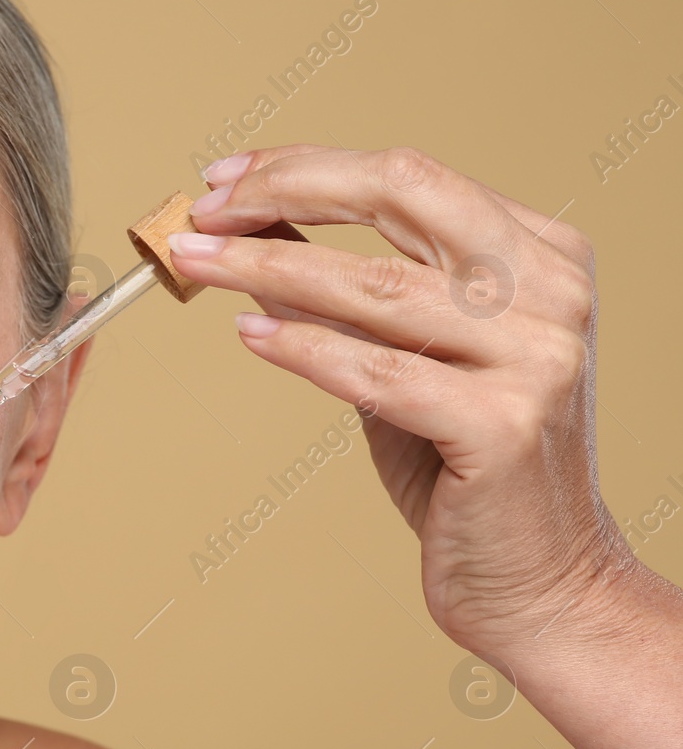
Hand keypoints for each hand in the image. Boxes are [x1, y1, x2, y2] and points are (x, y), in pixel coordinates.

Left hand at [164, 144, 633, 654]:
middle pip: (400, 197)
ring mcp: (537, 357)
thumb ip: (347, 298)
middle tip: (205, 208)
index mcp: (540, 257)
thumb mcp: (404, 360)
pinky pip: (375, 372)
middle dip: (285, 190)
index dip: (306, 168)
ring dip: (267, 267)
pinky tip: (247, 333)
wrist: (540, 579)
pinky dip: (302, 347)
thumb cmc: (465, 471)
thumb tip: (254, 236)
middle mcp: (550, 293)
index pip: (410, 177)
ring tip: (198, 261)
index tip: (226, 180)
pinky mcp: (504, 425)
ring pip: (375, 286)